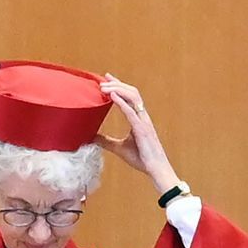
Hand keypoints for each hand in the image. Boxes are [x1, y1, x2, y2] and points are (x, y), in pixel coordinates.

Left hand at [95, 75, 178, 193]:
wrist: (155, 169)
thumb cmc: (142, 158)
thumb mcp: (119, 148)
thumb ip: (106, 141)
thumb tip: (92, 138)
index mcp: (139, 118)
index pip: (129, 96)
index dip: (119, 85)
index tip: (107, 78)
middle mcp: (142, 116)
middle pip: (131, 92)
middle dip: (117, 83)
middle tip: (103, 80)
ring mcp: (143, 121)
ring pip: (133, 97)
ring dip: (118, 89)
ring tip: (104, 87)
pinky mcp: (142, 129)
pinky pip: (131, 112)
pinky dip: (121, 102)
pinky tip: (112, 96)